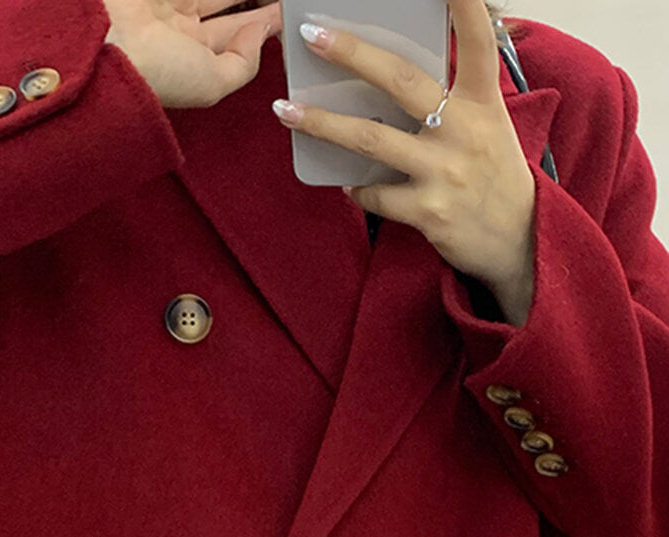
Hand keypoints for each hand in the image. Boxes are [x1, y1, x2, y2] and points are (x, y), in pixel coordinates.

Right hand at [103, 0, 282, 107]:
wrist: (106, 43)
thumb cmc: (155, 72)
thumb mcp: (211, 84)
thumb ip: (242, 64)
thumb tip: (261, 35)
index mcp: (188, 57)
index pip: (233, 35)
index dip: (263, 22)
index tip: (288, 12)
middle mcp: (175, 25)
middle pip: (226, 2)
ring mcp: (162, 0)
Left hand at [270, 0, 535, 307]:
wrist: (520, 241)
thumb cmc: (494, 177)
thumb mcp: (487, 127)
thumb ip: (452, 100)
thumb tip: (389, 79)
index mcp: (482, 101)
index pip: (477, 40)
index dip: (463, 5)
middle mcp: (464, 130)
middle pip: (400, 80)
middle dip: (352, 53)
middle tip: (312, 35)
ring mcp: (445, 172)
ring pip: (372, 139)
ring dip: (323, 123)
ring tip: (287, 111)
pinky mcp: (429, 211)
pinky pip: (376, 195)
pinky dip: (356, 189)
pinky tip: (346, 183)